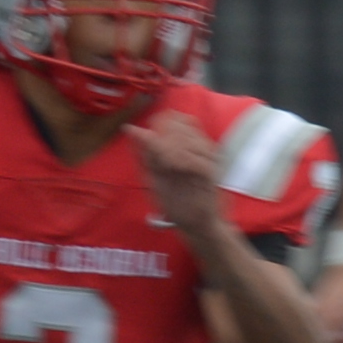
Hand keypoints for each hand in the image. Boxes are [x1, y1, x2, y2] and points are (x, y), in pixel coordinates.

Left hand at [129, 108, 225, 241]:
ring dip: (172, 148)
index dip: (162, 124)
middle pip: (183, 124)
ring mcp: (208, 159)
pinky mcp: (212, 174)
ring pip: (191, 139)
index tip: (151, 142)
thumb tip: (129, 128)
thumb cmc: (176, 200)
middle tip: (158, 156)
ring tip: (165, 164)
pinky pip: (199, 159)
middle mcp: (200, 147)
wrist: (194, 225)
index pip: (176, 118)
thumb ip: (144, 152)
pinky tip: (174, 167)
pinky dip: (184, 159)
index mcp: (188, 145)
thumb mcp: (153, 175)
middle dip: (165, 136)